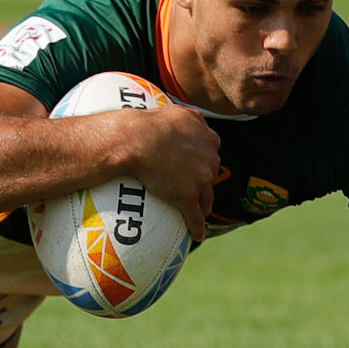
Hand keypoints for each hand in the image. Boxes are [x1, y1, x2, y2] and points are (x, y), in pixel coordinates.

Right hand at [117, 105, 219, 240]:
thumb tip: (194, 117)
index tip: (198, 166)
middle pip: (210, 174)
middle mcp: (210, 158)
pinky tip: (198, 236)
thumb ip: (190, 117)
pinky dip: (198, 228)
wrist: (137, 140)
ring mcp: (200, 178)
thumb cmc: (150, 123)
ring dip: (205, 206)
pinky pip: (195, 216)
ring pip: (207, 198)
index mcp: (208, 138)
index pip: (211, 152)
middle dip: (205, 182)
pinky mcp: (187, 196)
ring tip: (200, 213)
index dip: (204, 160)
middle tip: (195, 189)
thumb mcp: (177, 111)